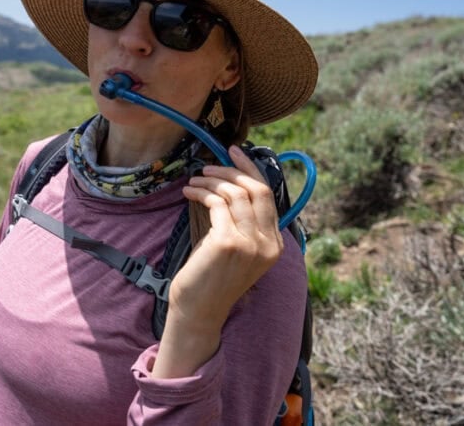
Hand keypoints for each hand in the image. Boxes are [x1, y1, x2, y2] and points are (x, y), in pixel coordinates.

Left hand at [151, 145, 283, 376]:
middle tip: (208, 165)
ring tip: (194, 180)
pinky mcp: (229, 242)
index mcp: (274, 245)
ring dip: (211, 180)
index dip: (251, 169)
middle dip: (230, 171)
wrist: (198, 311)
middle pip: (256, 190)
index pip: (268, 195)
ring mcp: (251, 244)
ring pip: (235, 193)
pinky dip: (202, 192)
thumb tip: (228, 182)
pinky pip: (217, 203)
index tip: (235, 151)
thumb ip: (241, 222)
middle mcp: (268, 244)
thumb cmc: (211, 279)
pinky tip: (188, 192)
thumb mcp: (235, 249)